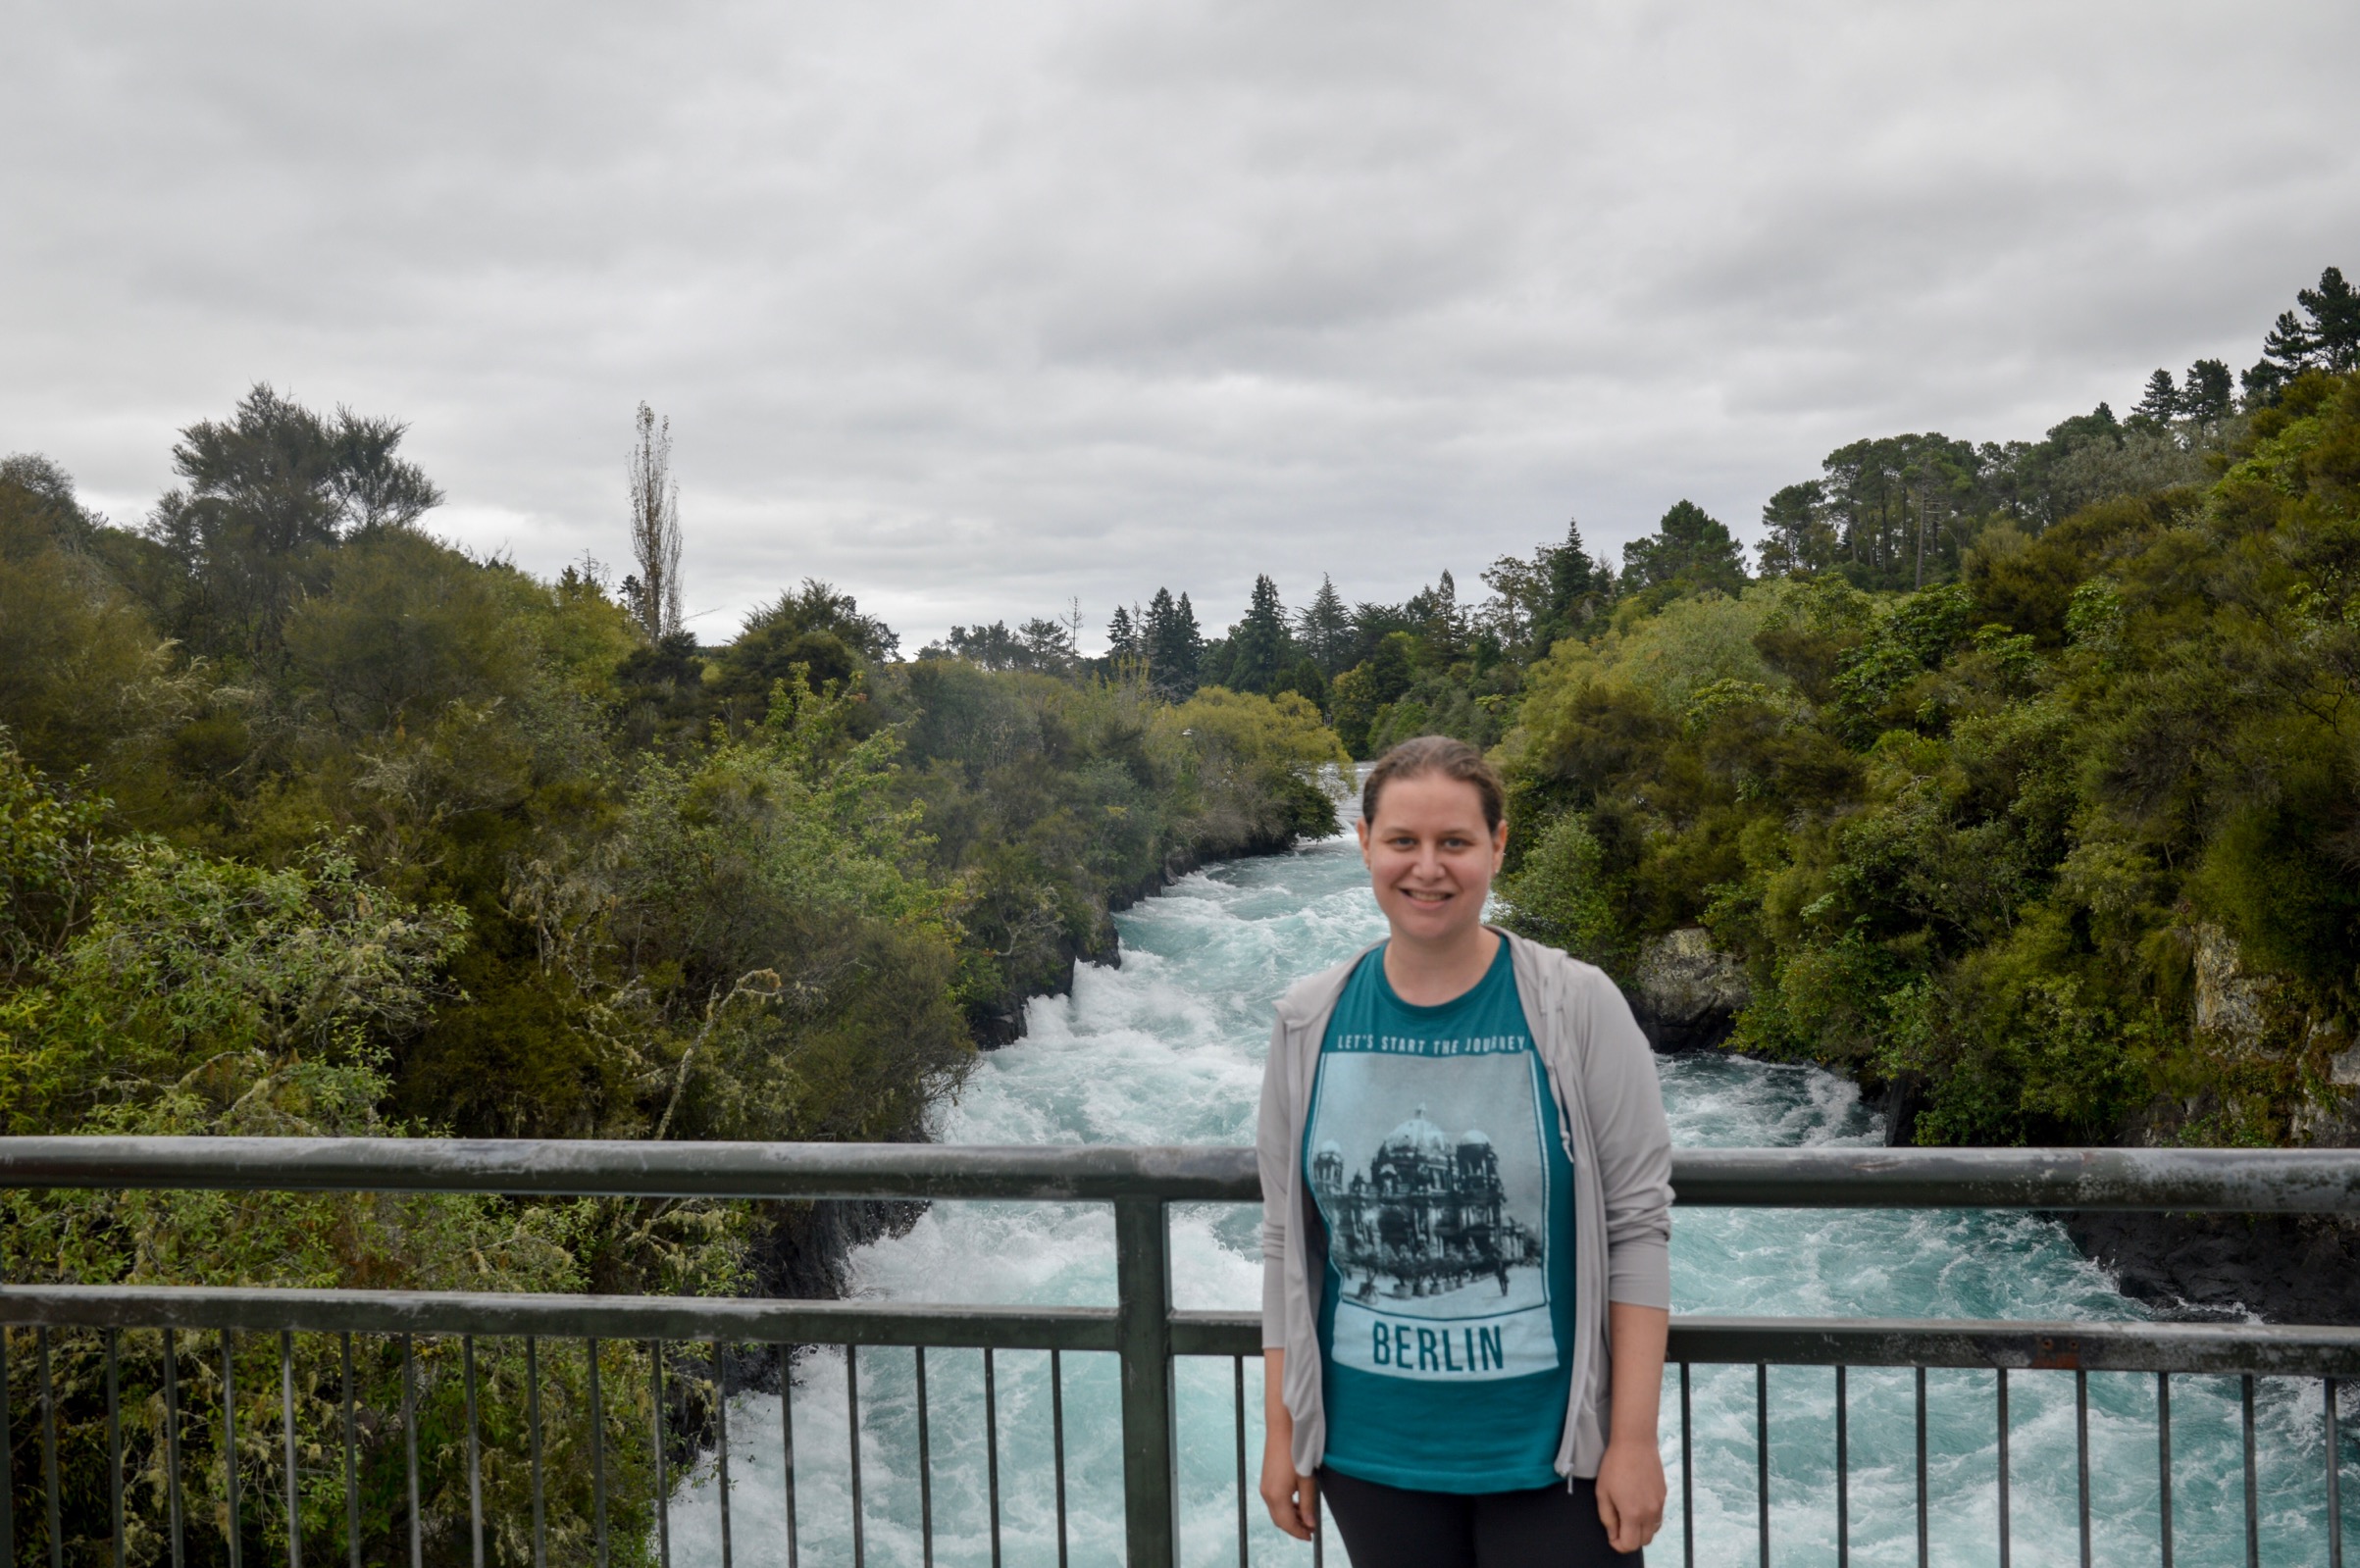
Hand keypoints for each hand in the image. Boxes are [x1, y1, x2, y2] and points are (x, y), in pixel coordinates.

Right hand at [1259, 1427, 1318, 1539]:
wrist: (1282, 1429)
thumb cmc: (1296, 1452)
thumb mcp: (1307, 1480)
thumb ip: (1307, 1505)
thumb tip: (1309, 1524)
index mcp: (1277, 1496)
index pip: (1287, 1524)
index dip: (1299, 1533)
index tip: (1311, 1536)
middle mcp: (1267, 1494)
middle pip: (1279, 1521)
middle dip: (1294, 1527)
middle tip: (1310, 1529)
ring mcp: (1265, 1487)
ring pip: (1276, 1512)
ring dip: (1290, 1518)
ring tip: (1306, 1517)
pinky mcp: (1266, 1480)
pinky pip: (1274, 1502)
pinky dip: (1285, 1508)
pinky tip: (1297, 1503)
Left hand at [1594, 1436, 1664, 1554]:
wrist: (1635, 1442)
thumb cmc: (1615, 1465)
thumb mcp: (1603, 1492)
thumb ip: (1607, 1518)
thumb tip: (1613, 1534)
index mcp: (1633, 1514)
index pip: (1630, 1544)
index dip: (1618, 1544)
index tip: (1612, 1536)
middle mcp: (1650, 1512)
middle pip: (1644, 1541)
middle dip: (1630, 1539)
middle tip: (1618, 1527)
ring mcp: (1659, 1504)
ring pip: (1653, 1530)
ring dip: (1641, 1530)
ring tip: (1628, 1516)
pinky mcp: (1664, 1495)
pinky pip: (1658, 1516)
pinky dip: (1649, 1519)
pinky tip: (1638, 1505)